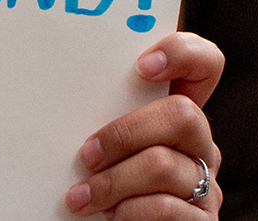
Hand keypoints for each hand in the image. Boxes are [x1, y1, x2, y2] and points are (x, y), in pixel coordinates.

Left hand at [64, 31, 222, 217]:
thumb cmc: (101, 178)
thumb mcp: (106, 140)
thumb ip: (103, 111)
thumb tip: (52, 82)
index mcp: (176, 113)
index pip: (205, 63)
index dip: (182, 54)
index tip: (141, 66)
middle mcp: (199, 143)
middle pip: (181, 114)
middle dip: (123, 134)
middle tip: (85, 156)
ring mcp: (205, 183)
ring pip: (163, 165)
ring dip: (112, 183)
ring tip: (81, 198)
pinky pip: (168, 208)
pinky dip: (129, 213)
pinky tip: (109, 217)